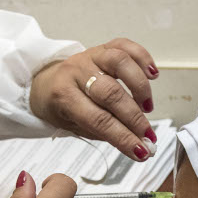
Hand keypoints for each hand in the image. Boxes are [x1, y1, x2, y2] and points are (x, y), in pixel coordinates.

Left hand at [29, 38, 158, 160]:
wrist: (46, 82)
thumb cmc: (60, 106)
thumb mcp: (73, 126)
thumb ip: (104, 133)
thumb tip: (138, 144)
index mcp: (64, 96)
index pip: (99, 120)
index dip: (123, 137)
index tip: (141, 151)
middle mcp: (76, 72)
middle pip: (111, 93)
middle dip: (135, 119)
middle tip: (148, 136)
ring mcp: (90, 56)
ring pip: (120, 62)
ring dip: (140, 87)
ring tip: (147, 107)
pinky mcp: (102, 47)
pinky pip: (125, 45)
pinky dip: (143, 58)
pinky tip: (152, 75)